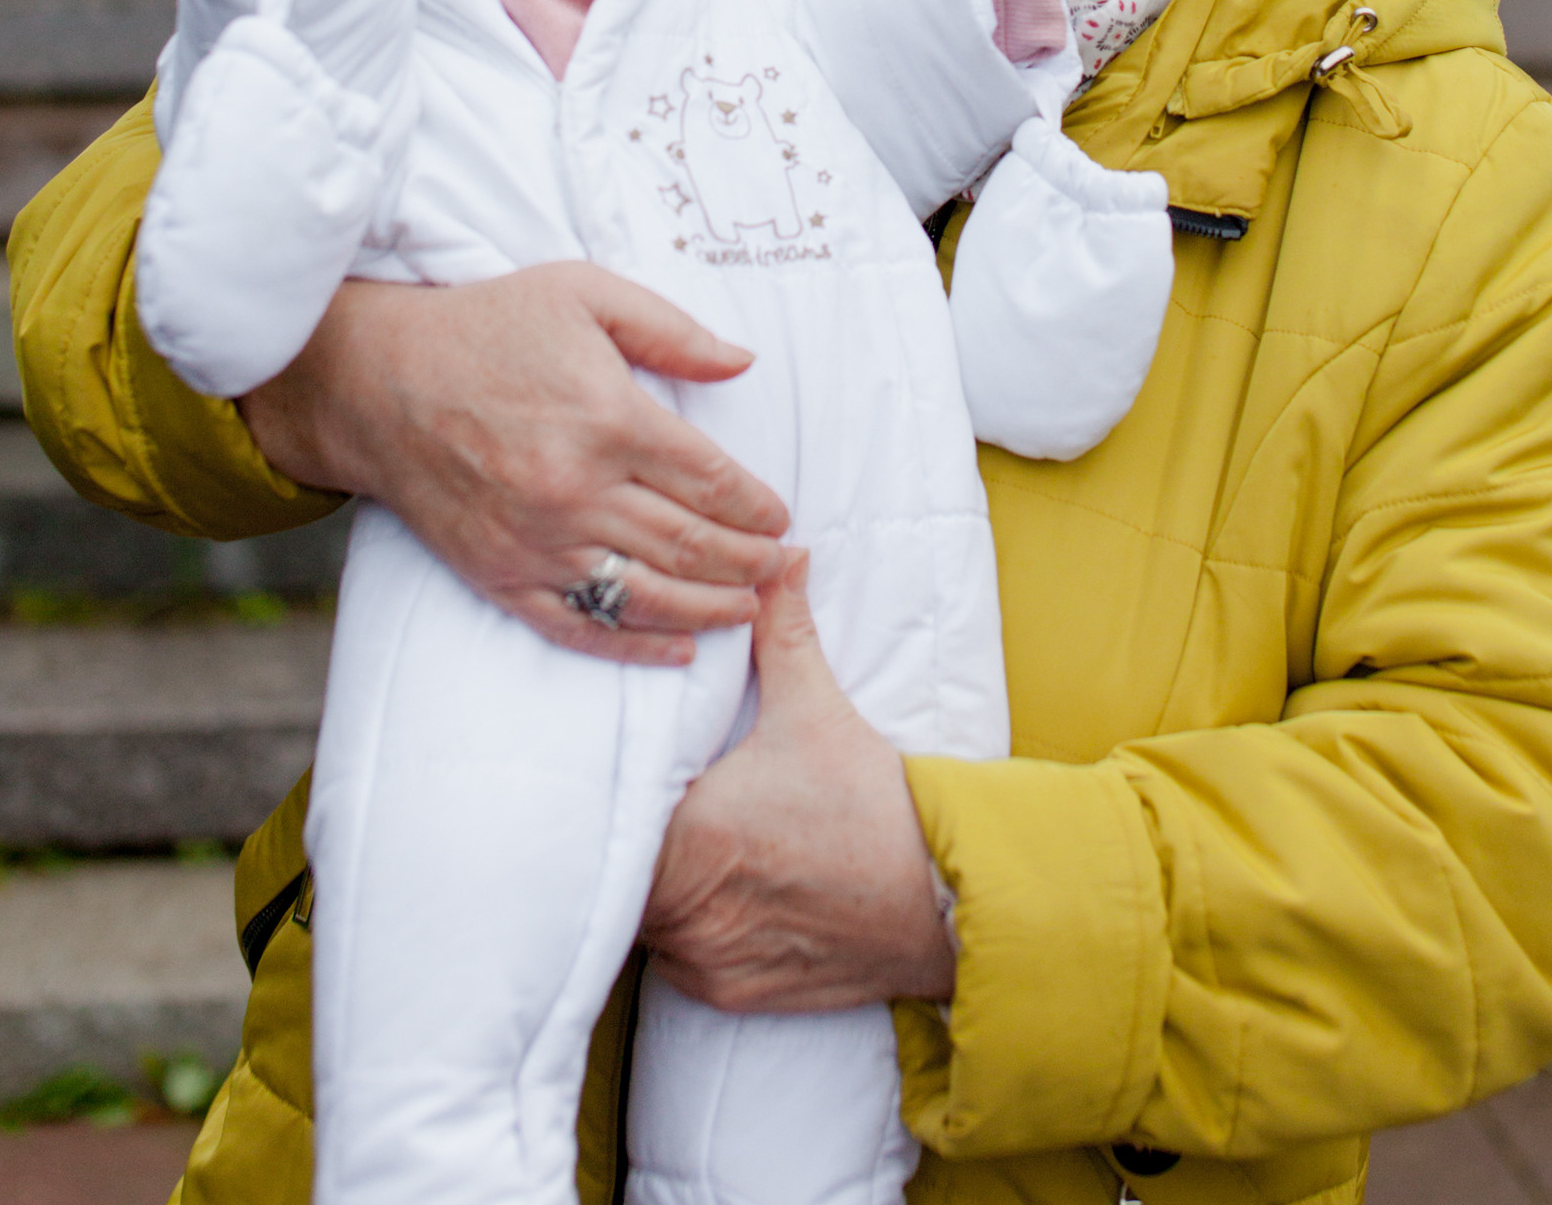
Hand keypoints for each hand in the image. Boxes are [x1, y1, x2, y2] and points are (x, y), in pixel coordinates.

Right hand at [240, 264, 789, 662]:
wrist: (378, 379)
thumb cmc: (487, 326)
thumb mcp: (585, 292)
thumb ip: (671, 330)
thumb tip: (743, 363)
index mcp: (609, 419)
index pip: (709, 480)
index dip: (755, 506)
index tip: (781, 517)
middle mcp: (577, 490)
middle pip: (689, 544)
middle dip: (748, 563)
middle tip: (783, 569)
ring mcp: (537, 541)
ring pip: (646, 594)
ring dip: (710, 608)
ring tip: (751, 611)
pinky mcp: (500, 574)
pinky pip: (578, 627)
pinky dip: (634, 646)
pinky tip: (678, 647)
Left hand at [643, 554, 954, 1010]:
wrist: (940, 899)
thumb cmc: (873, 804)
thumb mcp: (818, 708)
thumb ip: (781, 630)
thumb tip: (777, 556)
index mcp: (692, 837)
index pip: (611, 823)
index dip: (611, 801)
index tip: (623, 779)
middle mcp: (688, 909)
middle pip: (622, 874)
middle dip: (635, 842)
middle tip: (657, 805)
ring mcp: (707, 958)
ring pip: (645, 922)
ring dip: (658, 891)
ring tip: (686, 848)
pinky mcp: (730, 994)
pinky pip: (677, 965)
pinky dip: (688, 934)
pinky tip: (718, 896)